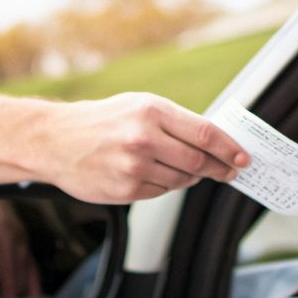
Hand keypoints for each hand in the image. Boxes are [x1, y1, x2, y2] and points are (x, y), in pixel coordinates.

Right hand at [41, 92, 249, 203]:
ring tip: (183, 168)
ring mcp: (133, 166)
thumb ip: (175, 122)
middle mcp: (143, 138)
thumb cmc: (102, 120)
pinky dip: (165, 185)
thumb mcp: (139, 105)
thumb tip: (214, 141)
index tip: (243, 158)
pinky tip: (154, 174)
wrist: (55, 140)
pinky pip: (160, 192)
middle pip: (197, 161)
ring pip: (181, 180)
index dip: (228, 148)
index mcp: (152, 111)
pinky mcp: (124, 190)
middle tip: (229, 171)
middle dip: (219, 168)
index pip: (204, 132)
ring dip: (190, 177)